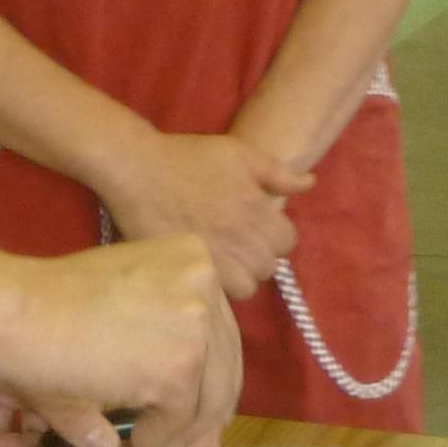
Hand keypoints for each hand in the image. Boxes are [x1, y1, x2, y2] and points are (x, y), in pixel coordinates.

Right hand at [0, 235, 240, 446]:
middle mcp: (205, 283)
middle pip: (224, 362)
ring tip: (148, 443)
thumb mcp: (121, 302)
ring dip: (179, 429)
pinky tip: (134, 439)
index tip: (207, 405)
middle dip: (207, 413)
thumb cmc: (50, 303)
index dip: (211, 372)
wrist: (18, 314)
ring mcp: (197, 326)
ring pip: (208, 397)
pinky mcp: (180, 367)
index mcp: (192, 257)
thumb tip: (180, 396)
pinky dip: (157, 437)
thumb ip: (156, 341)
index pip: (218, 328)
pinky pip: (180, 419)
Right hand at [100, 130, 308, 299]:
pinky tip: (206, 267)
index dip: (275, 237)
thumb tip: (310, 183)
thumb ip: (278, 173)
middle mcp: (241, 236)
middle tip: (237, 244)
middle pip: (267, 267)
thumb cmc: (188, 156)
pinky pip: (218, 293)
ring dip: (239, 277)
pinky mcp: (190, 267)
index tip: (256, 230)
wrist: (137, 167)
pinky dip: (217, 285)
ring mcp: (215, 255)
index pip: (287, 242)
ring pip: (246, 287)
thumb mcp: (239, 153)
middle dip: (257, 258)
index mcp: (257, 209)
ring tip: (224, 261)